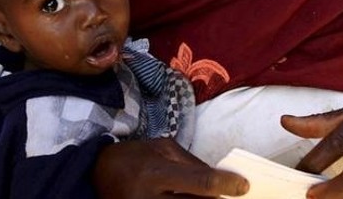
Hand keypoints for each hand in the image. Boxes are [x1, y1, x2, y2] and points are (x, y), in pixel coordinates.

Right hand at [93, 138, 248, 198]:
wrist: (98, 173)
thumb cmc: (136, 157)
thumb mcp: (163, 149)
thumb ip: (193, 164)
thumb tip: (222, 180)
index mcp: (155, 172)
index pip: (199, 181)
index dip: (225, 184)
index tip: (243, 186)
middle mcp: (148, 198)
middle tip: (235, 197)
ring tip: (213, 198)